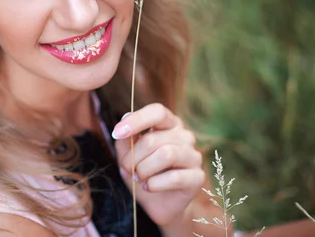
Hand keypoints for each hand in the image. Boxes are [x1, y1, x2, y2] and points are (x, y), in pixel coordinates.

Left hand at [112, 103, 204, 228]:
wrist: (156, 203)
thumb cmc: (142, 172)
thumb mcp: (127, 153)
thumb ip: (125, 137)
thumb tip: (124, 118)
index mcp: (168, 124)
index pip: (157, 112)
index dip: (136, 120)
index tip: (117, 133)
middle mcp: (184, 136)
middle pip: (154, 138)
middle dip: (133, 156)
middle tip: (126, 168)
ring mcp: (193, 155)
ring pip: (166, 155)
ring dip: (144, 169)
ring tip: (137, 177)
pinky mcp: (197, 177)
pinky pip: (175, 177)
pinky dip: (154, 184)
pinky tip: (148, 187)